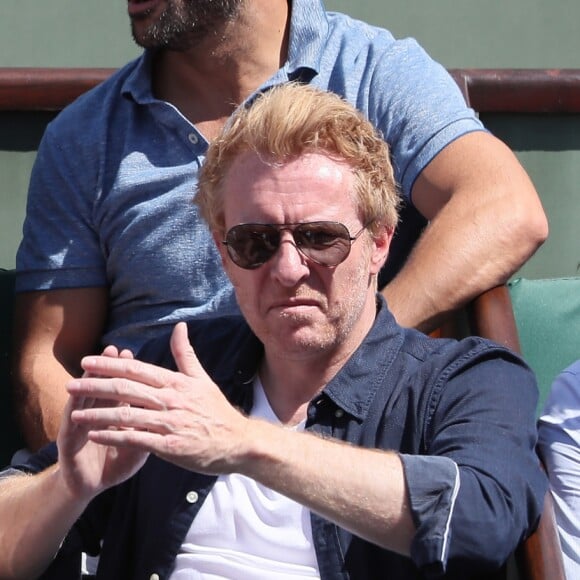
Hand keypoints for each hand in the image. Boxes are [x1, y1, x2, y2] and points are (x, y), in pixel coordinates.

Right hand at [58, 345, 148, 499]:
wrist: (95, 486)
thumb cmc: (119, 460)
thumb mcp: (140, 441)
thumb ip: (152, 423)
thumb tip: (170, 407)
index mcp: (116, 409)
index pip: (121, 384)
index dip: (124, 369)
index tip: (129, 352)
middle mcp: (97, 411)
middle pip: (102, 384)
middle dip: (107, 367)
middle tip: (112, 350)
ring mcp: (80, 423)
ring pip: (84, 398)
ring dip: (87, 382)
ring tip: (90, 367)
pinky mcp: (68, 441)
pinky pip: (71, 426)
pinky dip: (73, 414)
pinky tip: (75, 405)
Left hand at [67, 322, 248, 474]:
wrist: (238, 441)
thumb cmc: (216, 411)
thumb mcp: (202, 379)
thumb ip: (185, 353)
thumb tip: (180, 326)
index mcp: (175, 382)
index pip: (136, 368)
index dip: (109, 364)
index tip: (87, 361)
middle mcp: (170, 399)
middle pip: (125, 388)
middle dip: (94, 385)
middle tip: (69, 384)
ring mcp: (169, 423)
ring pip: (126, 414)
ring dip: (97, 413)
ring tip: (74, 414)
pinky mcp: (169, 446)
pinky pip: (135, 439)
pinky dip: (113, 436)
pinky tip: (94, 435)